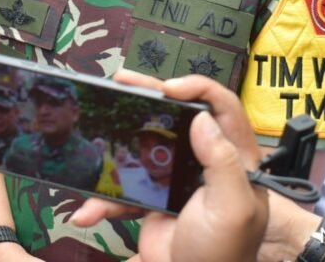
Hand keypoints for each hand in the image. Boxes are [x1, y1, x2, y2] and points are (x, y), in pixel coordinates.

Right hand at [72, 72, 267, 261]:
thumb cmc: (224, 255)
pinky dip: (104, 199)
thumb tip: (203, 118)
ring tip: (97, 120)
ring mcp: (177, 179)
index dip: (199, 89)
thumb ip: (223, 161)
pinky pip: (125, 189)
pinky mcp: (153, 199)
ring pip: (146, 146)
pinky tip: (88, 209)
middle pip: (179, 116)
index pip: (223, 107)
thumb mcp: (232, 208)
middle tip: (124, 81)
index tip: (170, 88)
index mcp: (236, 159)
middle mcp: (207, 162)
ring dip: (118, 139)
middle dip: (150, 96)